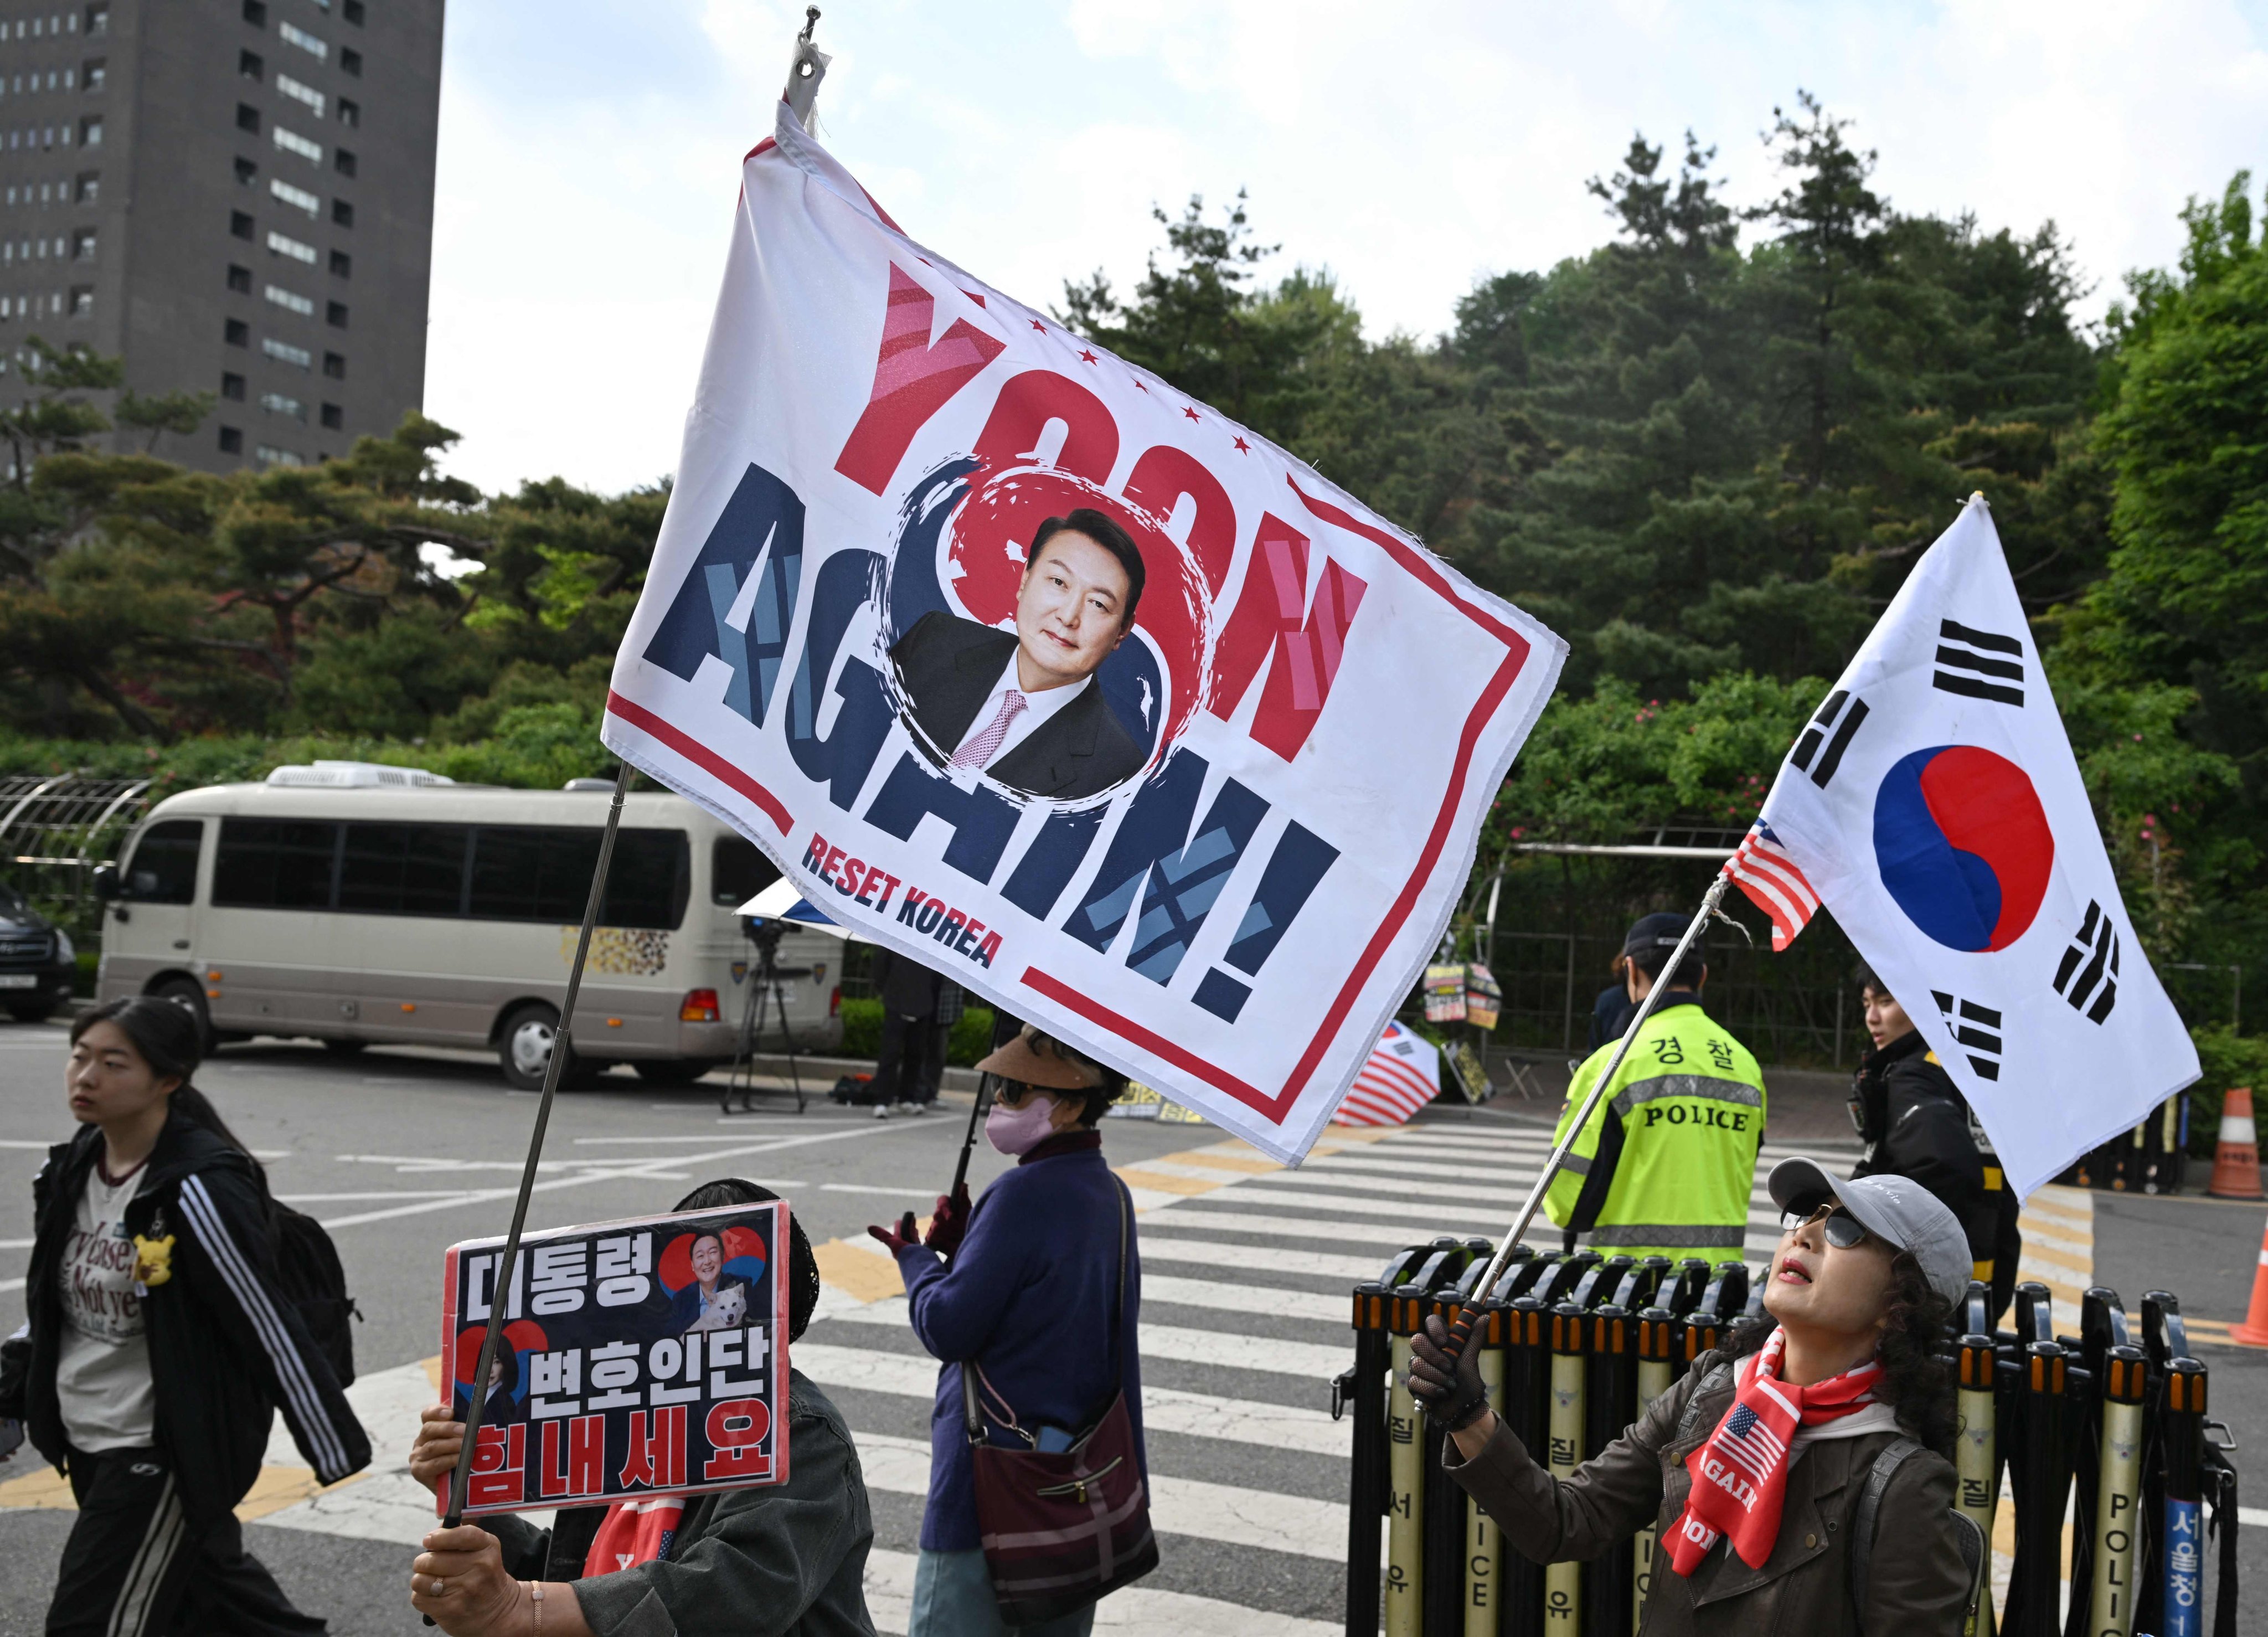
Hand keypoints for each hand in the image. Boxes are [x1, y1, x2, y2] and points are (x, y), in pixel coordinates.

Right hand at [409, 1404, 462, 1497]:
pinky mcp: (419, 1471)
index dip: (437, 1411)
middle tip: (466, 1430)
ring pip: (432, 1446)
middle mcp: (420, 1440)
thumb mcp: (462, 1441)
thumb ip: (465, 1430)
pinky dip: (449, 1460)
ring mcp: (417, 1456)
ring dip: (451, 1445)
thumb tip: (480, 1418)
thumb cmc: (462, 1458)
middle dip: (449, 1428)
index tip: (450, 1412)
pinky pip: (434, 1464)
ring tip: (467, 1445)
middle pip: (429, 1428)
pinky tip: (460, 1459)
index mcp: (430, 1428)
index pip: (428, 1414)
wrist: (455, 1485)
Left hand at [409, 1524, 520, 1634]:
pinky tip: (435, 1597)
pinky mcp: (450, 1610)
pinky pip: (418, 1598)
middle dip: (423, 1562)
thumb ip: (460, 1535)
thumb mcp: (483, 1551)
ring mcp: (465, 1590)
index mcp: (488, 1548)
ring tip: (432, 1582)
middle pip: (430, 1560)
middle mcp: (479, 1568)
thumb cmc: (483, 1576)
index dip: (440, 1537)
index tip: (429, 1540)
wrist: (497, 1612)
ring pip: (420, 1579)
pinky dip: (421, 1597)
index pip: (462, 1535)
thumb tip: (436, 1529)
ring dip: (421, 1580)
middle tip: (429, 1565)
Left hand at [868, 1211, 919, 1254]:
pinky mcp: (921, 1254)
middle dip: (907, 1227)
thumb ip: (883, 1235)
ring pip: (911, 1239)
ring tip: (915, 1228)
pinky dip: (919, 1239)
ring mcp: (912, 1251)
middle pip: (904, 1235)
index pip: (897, 1232)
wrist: (921, 1269)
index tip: (904, 1217)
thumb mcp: (894, 1243)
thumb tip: (868, 1227)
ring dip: (913, 1232)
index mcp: (896, 1245)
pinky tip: (921, 1240)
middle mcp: (903, 1248)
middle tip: (912, 1219)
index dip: (900, 1224)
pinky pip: (918, 1245)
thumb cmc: (907, 1256)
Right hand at [924, 1185, 971, 1258]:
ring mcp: (935, 1228)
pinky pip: (931, 1237)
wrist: (970, 1249)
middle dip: (946, 1222)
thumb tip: (963, 1184)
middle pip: (936, 1213)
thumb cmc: (970, 1229)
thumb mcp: (969, 1215)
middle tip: (956, 1229)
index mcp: (949, 1207)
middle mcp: (941, 1216)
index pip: (942, 1201)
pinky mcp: (931, 1239)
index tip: (951, 1216)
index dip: (945, 1207)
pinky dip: (941, 1242)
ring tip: (956, 1238)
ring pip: (934, 1226)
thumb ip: (964, 1201)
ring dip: (946, 1233)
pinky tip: (949, 1244)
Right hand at [1409, 1314, 1491, 1432]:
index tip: (1444, 1341)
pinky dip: (1432, 1390)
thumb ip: (1475, 1338)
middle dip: (1435, 1357)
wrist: (1464, 1410)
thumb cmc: (1469, 1385)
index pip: (1431, 1322)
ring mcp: (1419, 1368)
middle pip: (1417, 1340)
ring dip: (1438, 1378)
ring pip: (1417, 1363)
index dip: (1434, 1329)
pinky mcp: (1414, 1384)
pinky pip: (1415, 1381)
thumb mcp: (1471, 1361)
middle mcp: (1427, 1352)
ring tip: (1450, 1386)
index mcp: (1441, 1343)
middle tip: (1449, 1368)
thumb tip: (1486, 1317)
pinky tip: (1441, 1394)